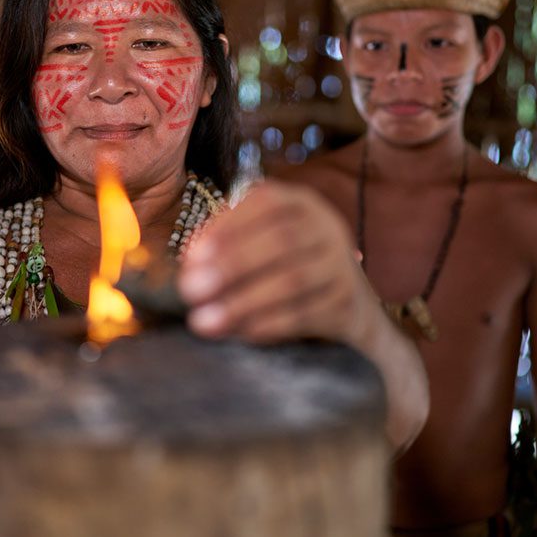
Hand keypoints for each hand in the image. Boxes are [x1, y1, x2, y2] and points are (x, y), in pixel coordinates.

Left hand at [178, 181, 371, 344]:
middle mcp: (325, 227)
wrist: (347, 304)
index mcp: (299, 203)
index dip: (227, 228)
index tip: (191, 258)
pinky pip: (306, 314)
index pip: (266, 203)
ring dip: (243, 302)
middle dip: (230, 266)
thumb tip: (189, 266)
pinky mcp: (347, 303)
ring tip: (204, 321)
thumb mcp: (261, 242)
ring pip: (292, 280)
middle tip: (191, 291)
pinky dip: (269, 324)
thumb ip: (226, 244)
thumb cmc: (285, 267)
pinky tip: (240, 333)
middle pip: (280, 241)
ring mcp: (340, 265)